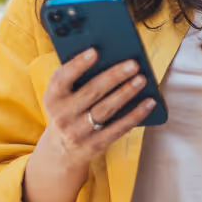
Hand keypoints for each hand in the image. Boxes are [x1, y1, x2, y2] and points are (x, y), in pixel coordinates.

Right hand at [42, 48, 154, 169]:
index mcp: (52, 97)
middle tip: (133, 64)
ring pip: (106, 109)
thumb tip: (108, 58)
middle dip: (114, 76)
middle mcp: (62, 115)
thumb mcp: (62, 96)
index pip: (62, 78)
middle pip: (91, 92)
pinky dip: (135, 114)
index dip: (78, 64)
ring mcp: (78, 133)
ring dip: (126, 93)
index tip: (95, 51)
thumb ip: (76, 78)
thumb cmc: (67, 110)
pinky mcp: (94, 145)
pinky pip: (118, 128)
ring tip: (141, 79)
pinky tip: (149, 103)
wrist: (60, 150)